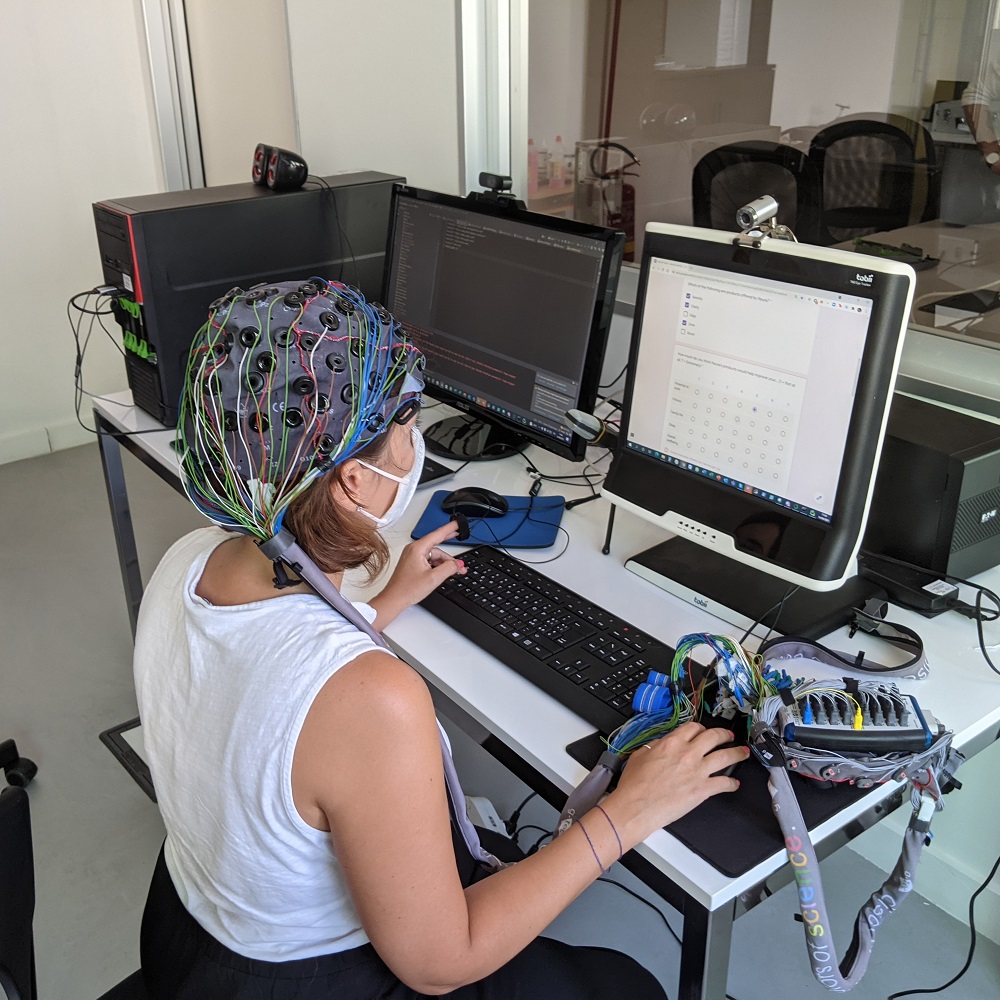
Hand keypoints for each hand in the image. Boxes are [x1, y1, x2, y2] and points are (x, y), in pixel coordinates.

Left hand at [370, 521, 466, 628]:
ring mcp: (412, 557)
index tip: (457, 523)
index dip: (450, 528)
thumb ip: (448, 568)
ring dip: (445, 562)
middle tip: (460, 535)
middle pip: (437, 546)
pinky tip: (445, 571)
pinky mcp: (412, 563)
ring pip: (434, 555)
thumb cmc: (407, 589)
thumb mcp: (433, 579)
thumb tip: (458, 564)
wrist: (394, 599)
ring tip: (457, 570)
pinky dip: (438, 565)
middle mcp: (414, 550)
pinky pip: (429, 560)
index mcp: (417, 549)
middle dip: (450, 545)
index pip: (437, 534)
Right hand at [602, 723, 747, 847]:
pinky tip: (734, 784)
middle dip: (724, 734)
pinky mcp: (703, 789)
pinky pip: (723, 783)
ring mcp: (698, 771)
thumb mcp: (640, 754)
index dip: (700, 728)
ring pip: (725, 756)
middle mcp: (688, 754)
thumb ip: (655, 746)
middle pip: (714, 737)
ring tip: (743, 752)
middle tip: (729, 736)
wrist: (636, 806)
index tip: (703, 731)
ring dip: (737, 753)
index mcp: (672, 743)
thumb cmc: (635, 784)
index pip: (693, 727)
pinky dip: (731, 783)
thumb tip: (663, 744)